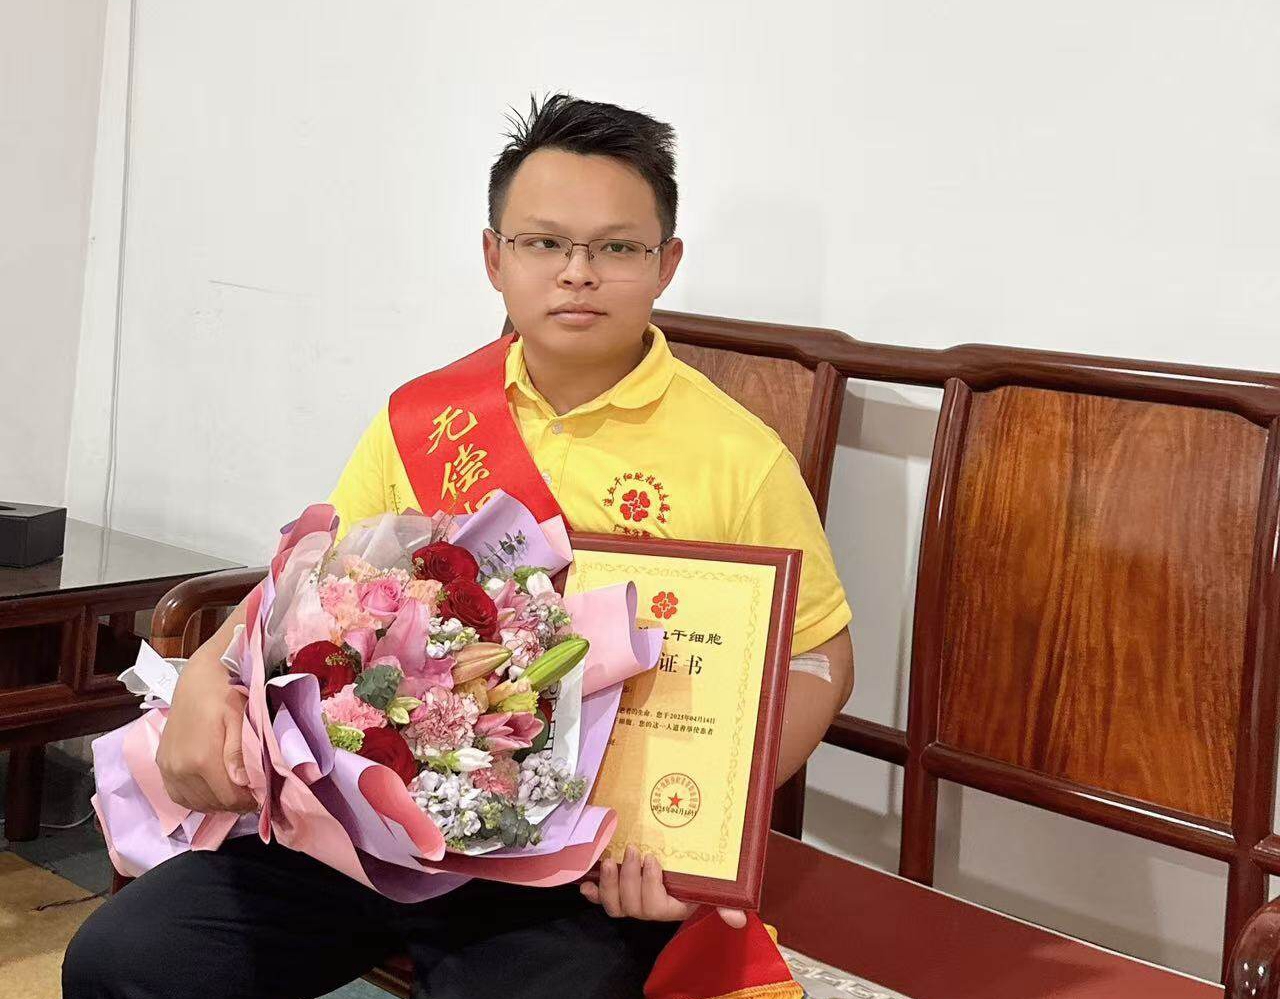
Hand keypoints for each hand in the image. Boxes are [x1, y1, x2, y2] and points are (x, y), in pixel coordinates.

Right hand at [155, 656, 256, 814]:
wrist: (197, 680)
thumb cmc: (224, 695)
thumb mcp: (239, 720)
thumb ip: (237, 753)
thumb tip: (242, 783)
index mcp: (202, 759)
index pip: (227, 798)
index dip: (246, 802)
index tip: (259, 798)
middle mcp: (180, 769)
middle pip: (211, 803)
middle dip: (232, 804)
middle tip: (248, 795)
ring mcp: (168, 768)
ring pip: (193, 803)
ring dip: (214, 804)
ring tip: (231, 793)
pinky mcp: (161, 764)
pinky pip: (176, 795)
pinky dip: (194, 799)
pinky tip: (209, 791)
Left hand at [579, 845, 746, 927]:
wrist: (680, 869)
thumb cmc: (696, 878)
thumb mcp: (712, 888)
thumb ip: (724, 902)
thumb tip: (739, 920)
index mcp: (671, 908)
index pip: (656, 907)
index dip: (650, 884)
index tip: (653, 858)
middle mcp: (649, 909)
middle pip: (632, 905)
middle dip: (629, 877)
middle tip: (632, 850)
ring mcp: (631, 903)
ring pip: (615, 904)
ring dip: (609, 883)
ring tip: (610, 861)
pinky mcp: (616, 894)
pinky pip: (601, 900)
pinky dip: (592, 893)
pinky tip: (586, 884)